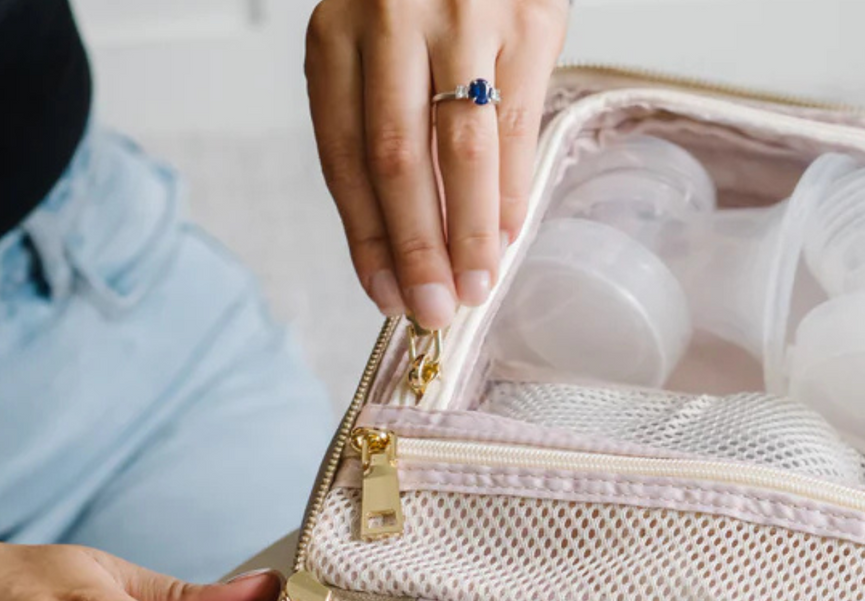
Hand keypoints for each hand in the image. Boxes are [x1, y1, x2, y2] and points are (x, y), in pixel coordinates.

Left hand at [305, 0, 569, 327]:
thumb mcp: (376, 42)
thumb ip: (384, 124)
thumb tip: (413, 240)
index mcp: (336, 32)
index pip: (344, 157)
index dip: (366, 239)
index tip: (385, 295)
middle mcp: (391, 19)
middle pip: (398, 162)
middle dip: (417, 250)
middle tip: (433, 309)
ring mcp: (463, 17)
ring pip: (461, 151)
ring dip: (470, 234)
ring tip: (476, 287)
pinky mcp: (528, 19)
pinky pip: (517, 126)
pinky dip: (511, 190)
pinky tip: (508, 233)